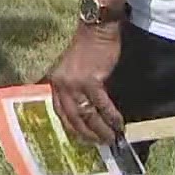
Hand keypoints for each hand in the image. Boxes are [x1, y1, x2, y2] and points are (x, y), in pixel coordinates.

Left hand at [44, 24, 124, 145]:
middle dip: (87, 135)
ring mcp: (74, 83)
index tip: (83, 140)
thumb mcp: (71, 68)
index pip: (60, 113)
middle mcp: (61, 85)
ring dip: (101, 130)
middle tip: (100, 144)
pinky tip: (119, 124)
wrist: (97, 29)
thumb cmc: (87, 48)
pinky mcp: (91, 81)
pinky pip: (102, 105)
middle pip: (73, 118)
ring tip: (112, 139)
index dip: (72, 129)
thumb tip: (85, 110)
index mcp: (55, 82)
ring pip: (88, 115)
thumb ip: (72, 87)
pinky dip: (111, 117)